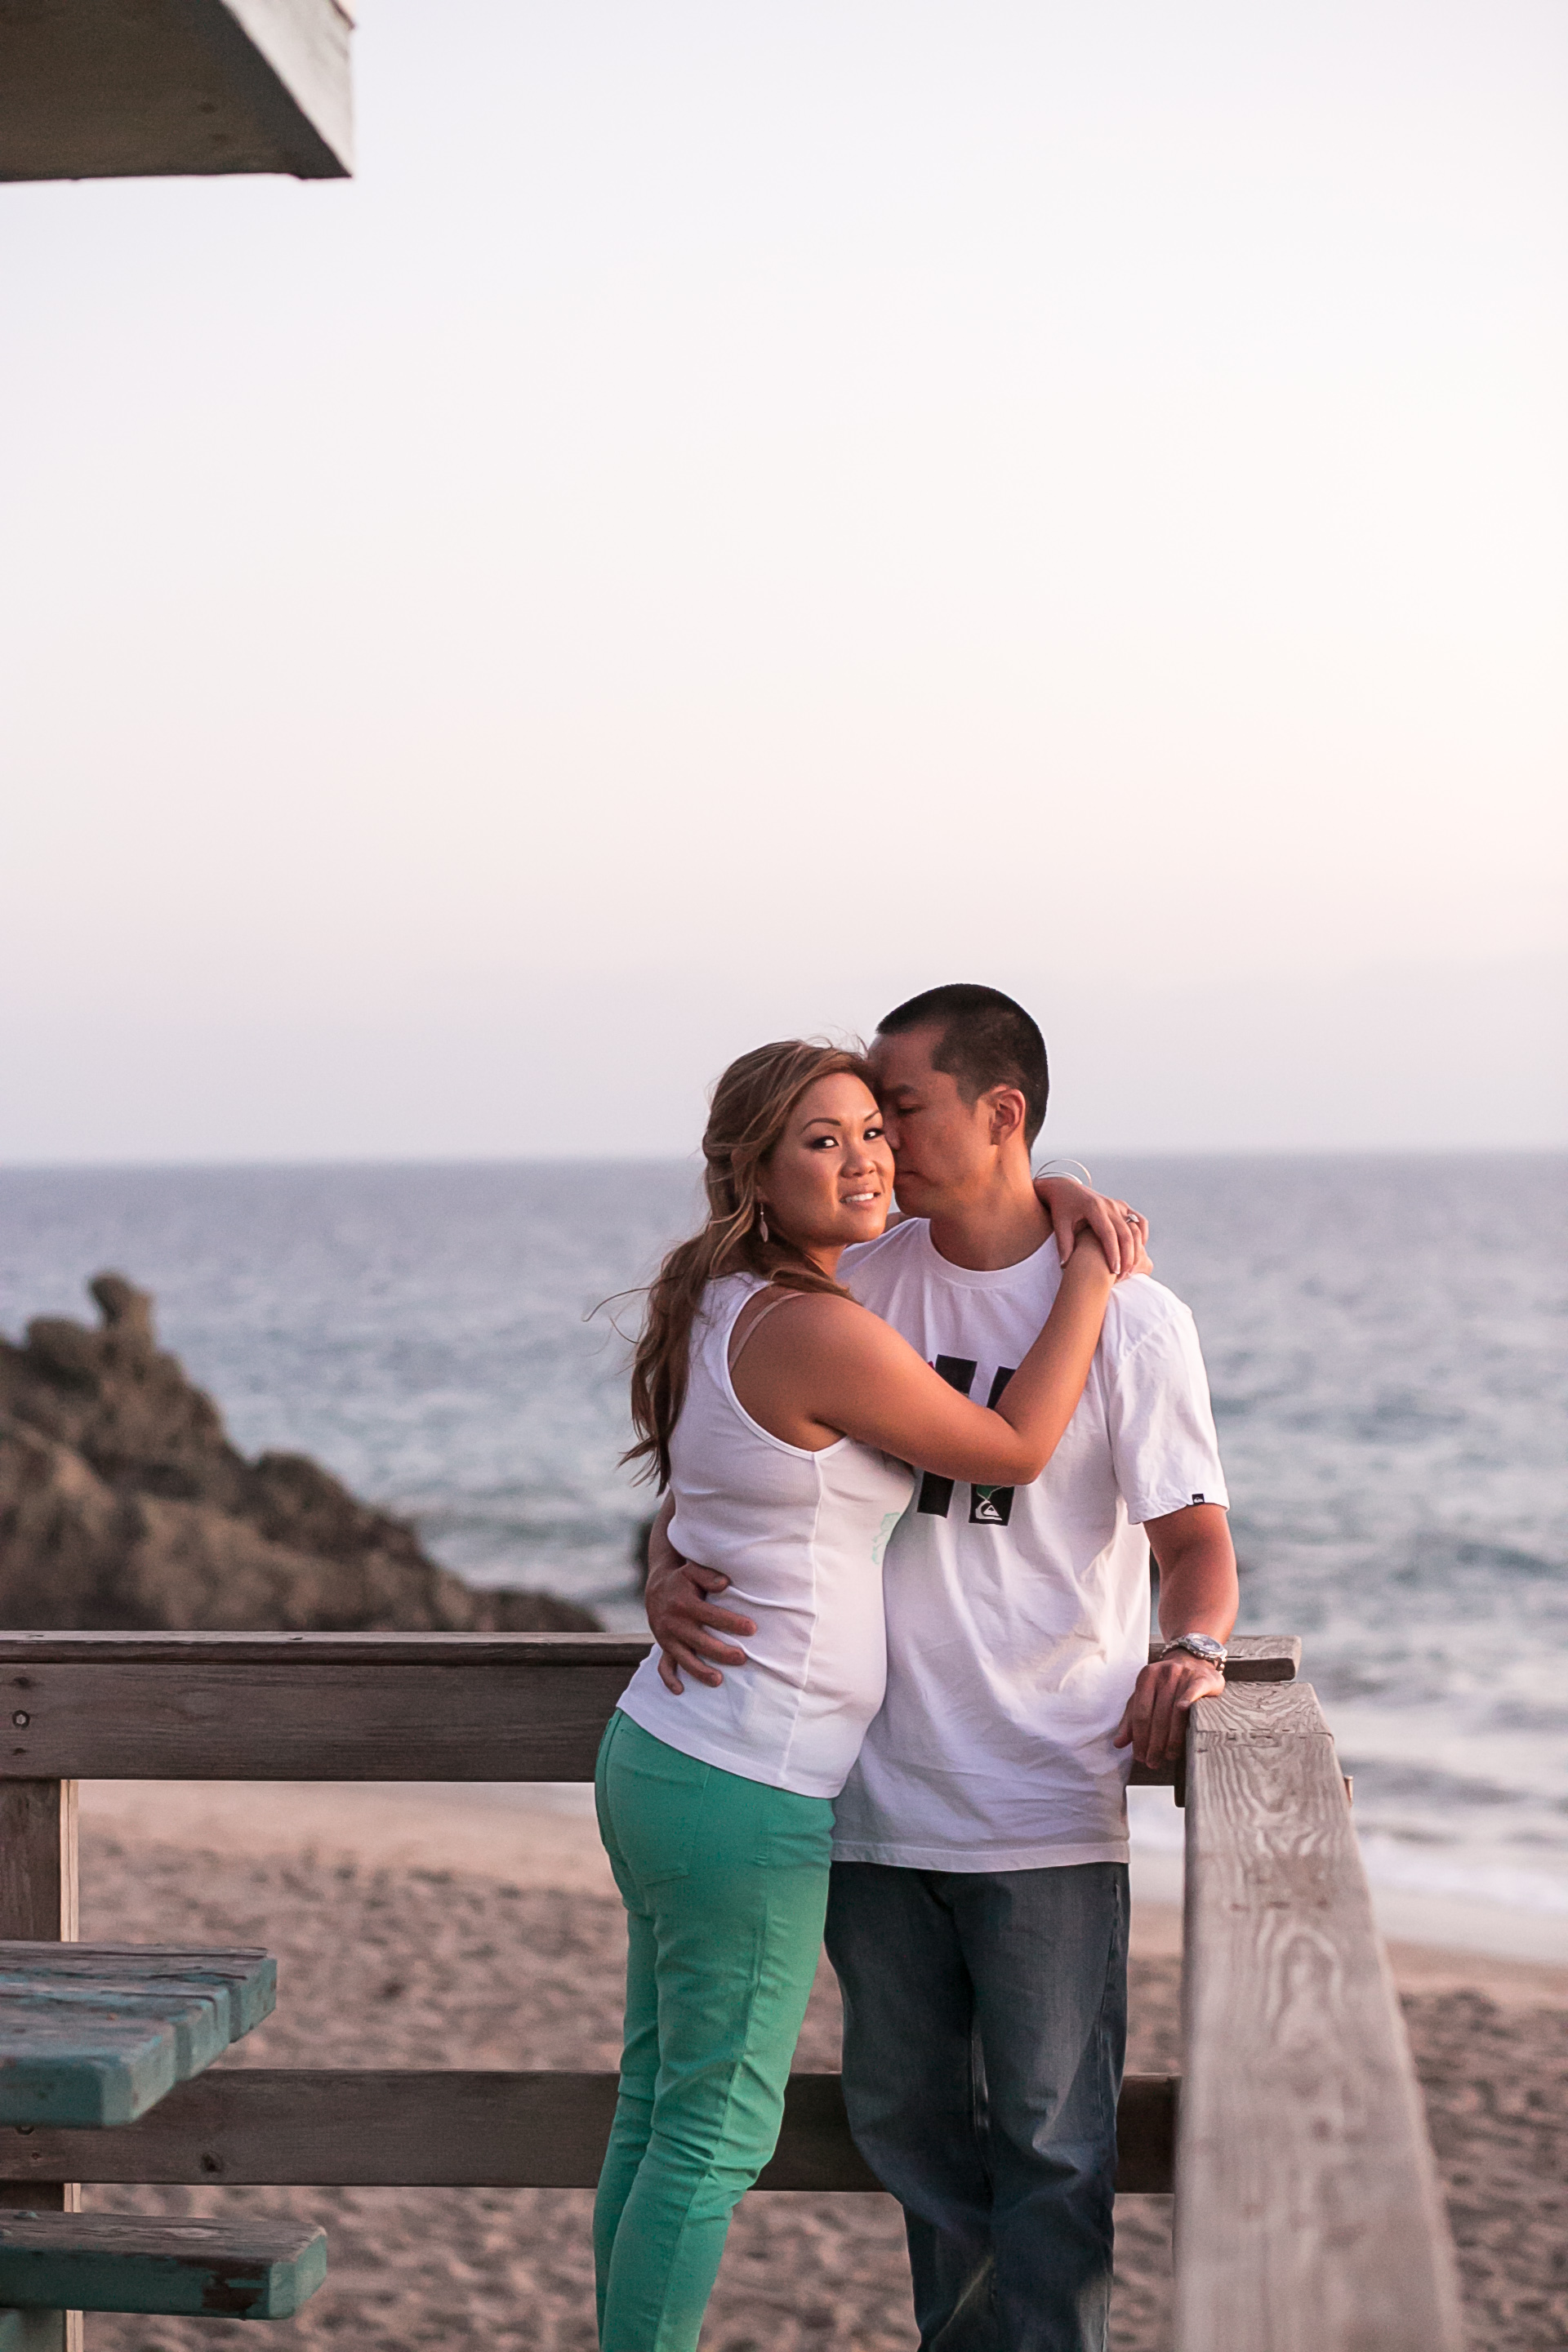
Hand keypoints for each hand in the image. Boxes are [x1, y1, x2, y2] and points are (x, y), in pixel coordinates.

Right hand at [645, 1555, 756, 1693]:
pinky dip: (670, 1679)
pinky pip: (664, 1666)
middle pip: (700, 1642)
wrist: (656, 1587)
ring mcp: (667, 1638)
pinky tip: (680, 1691)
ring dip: (700, 1671)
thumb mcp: (692, 1571)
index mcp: (684, 1604)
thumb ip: (708, 1576)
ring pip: (684, 1659)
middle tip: (742, 1658)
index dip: (732, 1623)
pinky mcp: (664, 1646)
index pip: (711, 1616)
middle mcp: (674, 1623)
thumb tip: (724, 1583)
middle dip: (721, 1652)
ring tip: (719, 1680)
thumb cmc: (682, 1580)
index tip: (752, 1629)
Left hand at [1034, 1176, 1148, 1279]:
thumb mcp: (1059, 1225)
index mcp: (1094, 1209)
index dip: (1113, 1254)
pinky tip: (1138, 1250)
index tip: (1114, 1272)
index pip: (1108, 1235)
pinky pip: (1139, 1221)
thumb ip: (1063, 1245)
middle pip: (1126, 1233)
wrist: (1065, 1188)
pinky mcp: (1122, 1206)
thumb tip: (1065, 1266)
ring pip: (1136, 1228)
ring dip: (1137, 1249)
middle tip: (1123, 1276)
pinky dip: (1142, 1235)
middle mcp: (1109, 1205)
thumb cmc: (1061, 1209)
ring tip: (1130, 1268)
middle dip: (1127, 1257)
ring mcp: (1118, 1204)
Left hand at [1112, 1654, 1224, 1767]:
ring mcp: (1183, 1675)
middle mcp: (1163, 1674)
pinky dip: (1187, 1708)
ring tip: (1169, 1756)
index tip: (1139, 1757)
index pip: (1140, 1713)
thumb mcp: (1145, 1695)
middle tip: (1153, 1762)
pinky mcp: (1201, 1679)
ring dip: (1172, 1739)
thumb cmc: (1166, 1683)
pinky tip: (1187, 1729)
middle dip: (1154, 1743)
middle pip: (1157, 1715)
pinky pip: (1193, 1695)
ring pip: (1174, 1712)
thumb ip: (1131, 1718)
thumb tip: (1119, 1743)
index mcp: (1146, 1677)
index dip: (1139, 1737)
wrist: (1193, 1659)